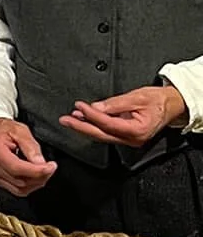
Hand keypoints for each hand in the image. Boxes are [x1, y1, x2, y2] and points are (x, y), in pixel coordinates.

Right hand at [0, 117, 57, 195]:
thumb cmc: (2, 129)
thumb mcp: (19, 130)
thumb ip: (30, 145)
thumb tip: (40, 161)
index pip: (16, 167)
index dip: (36, 170)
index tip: (51, 167)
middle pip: (20, 181)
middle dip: (40, 176)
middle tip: (51, 167)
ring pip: (20, 189)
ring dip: (36, 183)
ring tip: (44, 172)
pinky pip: (17, 190)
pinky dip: (30, 186)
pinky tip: (35, 177)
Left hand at [61, 85, 190, 147]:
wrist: (172, 105)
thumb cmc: (158, 101)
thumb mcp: (137, 97)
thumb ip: (115, 104)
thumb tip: (96, 107)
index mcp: (137, 130)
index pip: (107, 124)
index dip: (91, 115)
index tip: (79, 106)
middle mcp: (132, 139)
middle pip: (101, 134)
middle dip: (81, 127)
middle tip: (65, 120)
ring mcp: (129, 139)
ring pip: (102, 135)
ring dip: (85, 127)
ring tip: (71, 118)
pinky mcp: (126, 136)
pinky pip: (107, 133)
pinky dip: (95, 126)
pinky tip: (84, 120)